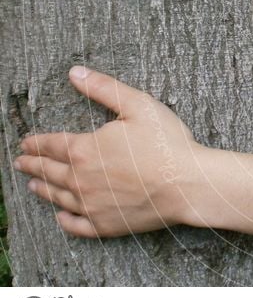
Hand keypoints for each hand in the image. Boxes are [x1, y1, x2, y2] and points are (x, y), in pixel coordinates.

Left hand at [14, 66, 204, 237]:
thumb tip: (75, 73)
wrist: (188, 184)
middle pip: (49, 171)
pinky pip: (76, 225)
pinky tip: (60, 216)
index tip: (25, 142)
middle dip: (32, 165)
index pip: (51, 144)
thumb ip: (104, 88)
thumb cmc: (167, 143)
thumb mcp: (138, 105)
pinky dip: (64, 220)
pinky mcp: (105, 225)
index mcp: (85, 149)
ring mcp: (91, 205)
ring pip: (58, 197)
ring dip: (43, 189)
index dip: (36, 142)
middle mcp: (80, 179)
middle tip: (20, 162)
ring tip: (33, 186)